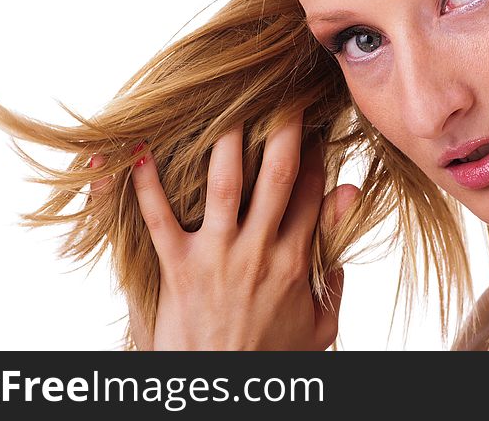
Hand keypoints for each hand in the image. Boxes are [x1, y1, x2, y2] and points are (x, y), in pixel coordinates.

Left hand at [94, 110, 357, 349]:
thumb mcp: (321, 323)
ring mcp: (217, 258)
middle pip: (279, 179)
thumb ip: (335, 270)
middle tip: (283, 97)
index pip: (313, 195)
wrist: (224, 395)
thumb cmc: (272, 359)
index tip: (313, 127)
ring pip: (225, 186)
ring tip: (227, 107)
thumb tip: (349, 210)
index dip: (316, 157)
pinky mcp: (178, 270)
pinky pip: (160, 220)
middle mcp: (259, 252)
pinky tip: (139, 151)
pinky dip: (146, 185)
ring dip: (227, 143)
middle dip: (284, 132)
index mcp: (295, 263)